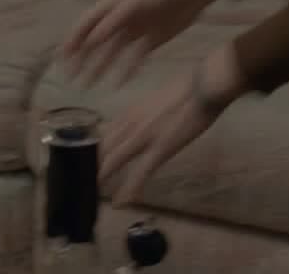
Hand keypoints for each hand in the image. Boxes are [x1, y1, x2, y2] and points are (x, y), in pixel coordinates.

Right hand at [60, 0, 229, 87]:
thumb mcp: (134, 3)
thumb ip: (113, 20)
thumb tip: (91, 39)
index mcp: (111, 6)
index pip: (85, 25)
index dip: (72, 41)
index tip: (62, 59)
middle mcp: (118, 20)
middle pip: (95, 41)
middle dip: (82, 59)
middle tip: (71, 78)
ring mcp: (133, 31)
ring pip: (111, 53)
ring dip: (99, 67)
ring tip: (88, 85)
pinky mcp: (149, 41)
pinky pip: (133, 58)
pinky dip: (125, 70)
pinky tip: (117, 83)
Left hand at [99, 45, 245, 205]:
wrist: (204, 85)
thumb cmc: (188, 90)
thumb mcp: (158, 101)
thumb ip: (145, 115)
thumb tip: (143, 125)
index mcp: (131, 112)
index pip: (105, 135)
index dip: (94, 151)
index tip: (87, 163)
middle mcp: (131, 124)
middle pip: (104, 148)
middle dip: (92, 166)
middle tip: (83, 182)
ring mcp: (144, 137)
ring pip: (114, 160)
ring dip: (103, 178)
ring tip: (93, 194)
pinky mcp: (160, 149)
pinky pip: (140, 173)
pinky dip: (128, 189)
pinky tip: (121, 203)